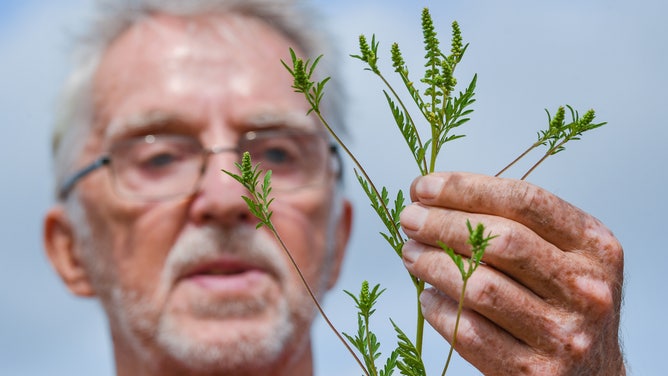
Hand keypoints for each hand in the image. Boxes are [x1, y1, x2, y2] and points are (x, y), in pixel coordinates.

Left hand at [400, 172, 624, 374]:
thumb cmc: (564, 304)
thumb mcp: (565, 255)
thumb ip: (518, 225)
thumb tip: (437, 199)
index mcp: (595, 248)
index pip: (525, 201)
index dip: (467, 188)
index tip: (424, 187)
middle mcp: (586, 290)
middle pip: (501, 241)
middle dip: (443, 224)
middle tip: (409, 219)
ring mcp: (562, 335)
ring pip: (480, 286)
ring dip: (432, 263)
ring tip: (411, 253)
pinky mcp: (533, 372)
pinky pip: (468, 331)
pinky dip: (438, 308)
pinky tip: (427, 295)